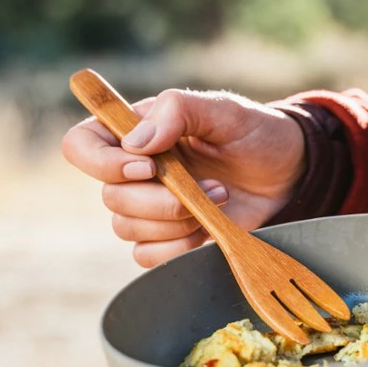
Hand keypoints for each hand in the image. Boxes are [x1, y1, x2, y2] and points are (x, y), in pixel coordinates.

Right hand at [62, 89, 304, 266]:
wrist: (287, 173)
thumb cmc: (254, 133)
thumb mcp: (223, 110)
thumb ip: (178, 111)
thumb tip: (135, 144)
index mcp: (133, 130)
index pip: (80, 145)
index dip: (102, 163)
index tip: (148, 167)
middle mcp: (131, 170)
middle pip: (109, 197)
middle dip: (159, 200)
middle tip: (205, 186)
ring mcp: (147, 206)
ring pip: (126, 230)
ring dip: (175, 222)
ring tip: (217, 200)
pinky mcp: (167, 237)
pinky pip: (147, 256)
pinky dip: (177, 248)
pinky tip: (208, 227)